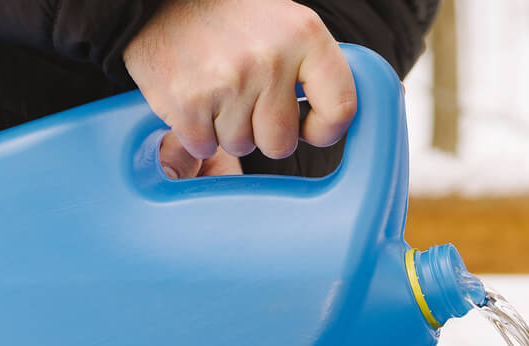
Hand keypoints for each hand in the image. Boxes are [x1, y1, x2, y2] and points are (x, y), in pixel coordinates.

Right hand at [124, 0, 356, 163]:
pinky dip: (196, 132)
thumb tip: (334, 122)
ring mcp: (228, 80)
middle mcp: (270, 58)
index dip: (325, 129)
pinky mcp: (188, 100)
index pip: (341, 108)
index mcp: (306, 35)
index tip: (308, 127)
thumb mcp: (287, 26)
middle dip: (262, 132)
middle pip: (281, 142)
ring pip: (241, 146)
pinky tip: (193, 98)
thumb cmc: (231, 17)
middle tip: (244, 100)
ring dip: (226, 128)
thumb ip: (315, 70)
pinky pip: (203, 145)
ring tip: (215, 90)